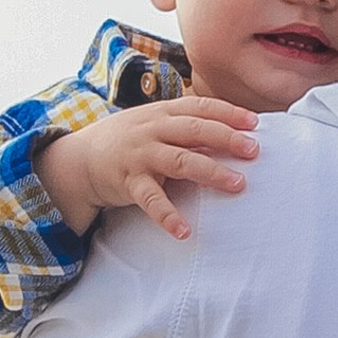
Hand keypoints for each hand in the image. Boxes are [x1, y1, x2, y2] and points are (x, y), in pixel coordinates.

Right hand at [37, 97, 258, 238]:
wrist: (82, 157)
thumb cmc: (130, 140)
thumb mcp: (155, 124)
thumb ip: (187, 126)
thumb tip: (231, 133)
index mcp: (163, 112)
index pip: (201, 106)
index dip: (229, 113)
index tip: (255, 123)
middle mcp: (153, 130)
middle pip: (195, 130)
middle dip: (227, 138)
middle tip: (254, 150)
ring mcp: (141, 155)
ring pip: (180, 161)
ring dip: (210, 172)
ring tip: (237, 184)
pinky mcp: (129, 182)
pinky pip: (151, 200)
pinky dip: (168, 216)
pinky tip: (184, 231)